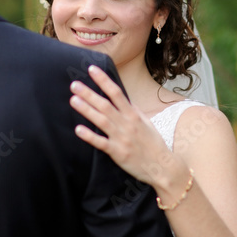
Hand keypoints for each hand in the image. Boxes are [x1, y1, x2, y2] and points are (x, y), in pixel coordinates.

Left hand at [70, 66, 187, 188]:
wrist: (163, 167)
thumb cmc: (154, 144)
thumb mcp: (147, 123)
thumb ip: (134, 111)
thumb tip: (123, 99)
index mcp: (134, 115)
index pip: (116, 93)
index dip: (103, 80)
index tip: (92, 69)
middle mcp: (127, 124)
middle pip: (105, 105)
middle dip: (89, 93)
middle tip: (74, 84)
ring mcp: (122, 138)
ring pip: (102, 121)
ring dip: (87, 110)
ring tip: (73, 100)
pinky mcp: (118, 153)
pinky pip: (101, 143)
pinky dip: (90, 136)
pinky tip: (78, 130)